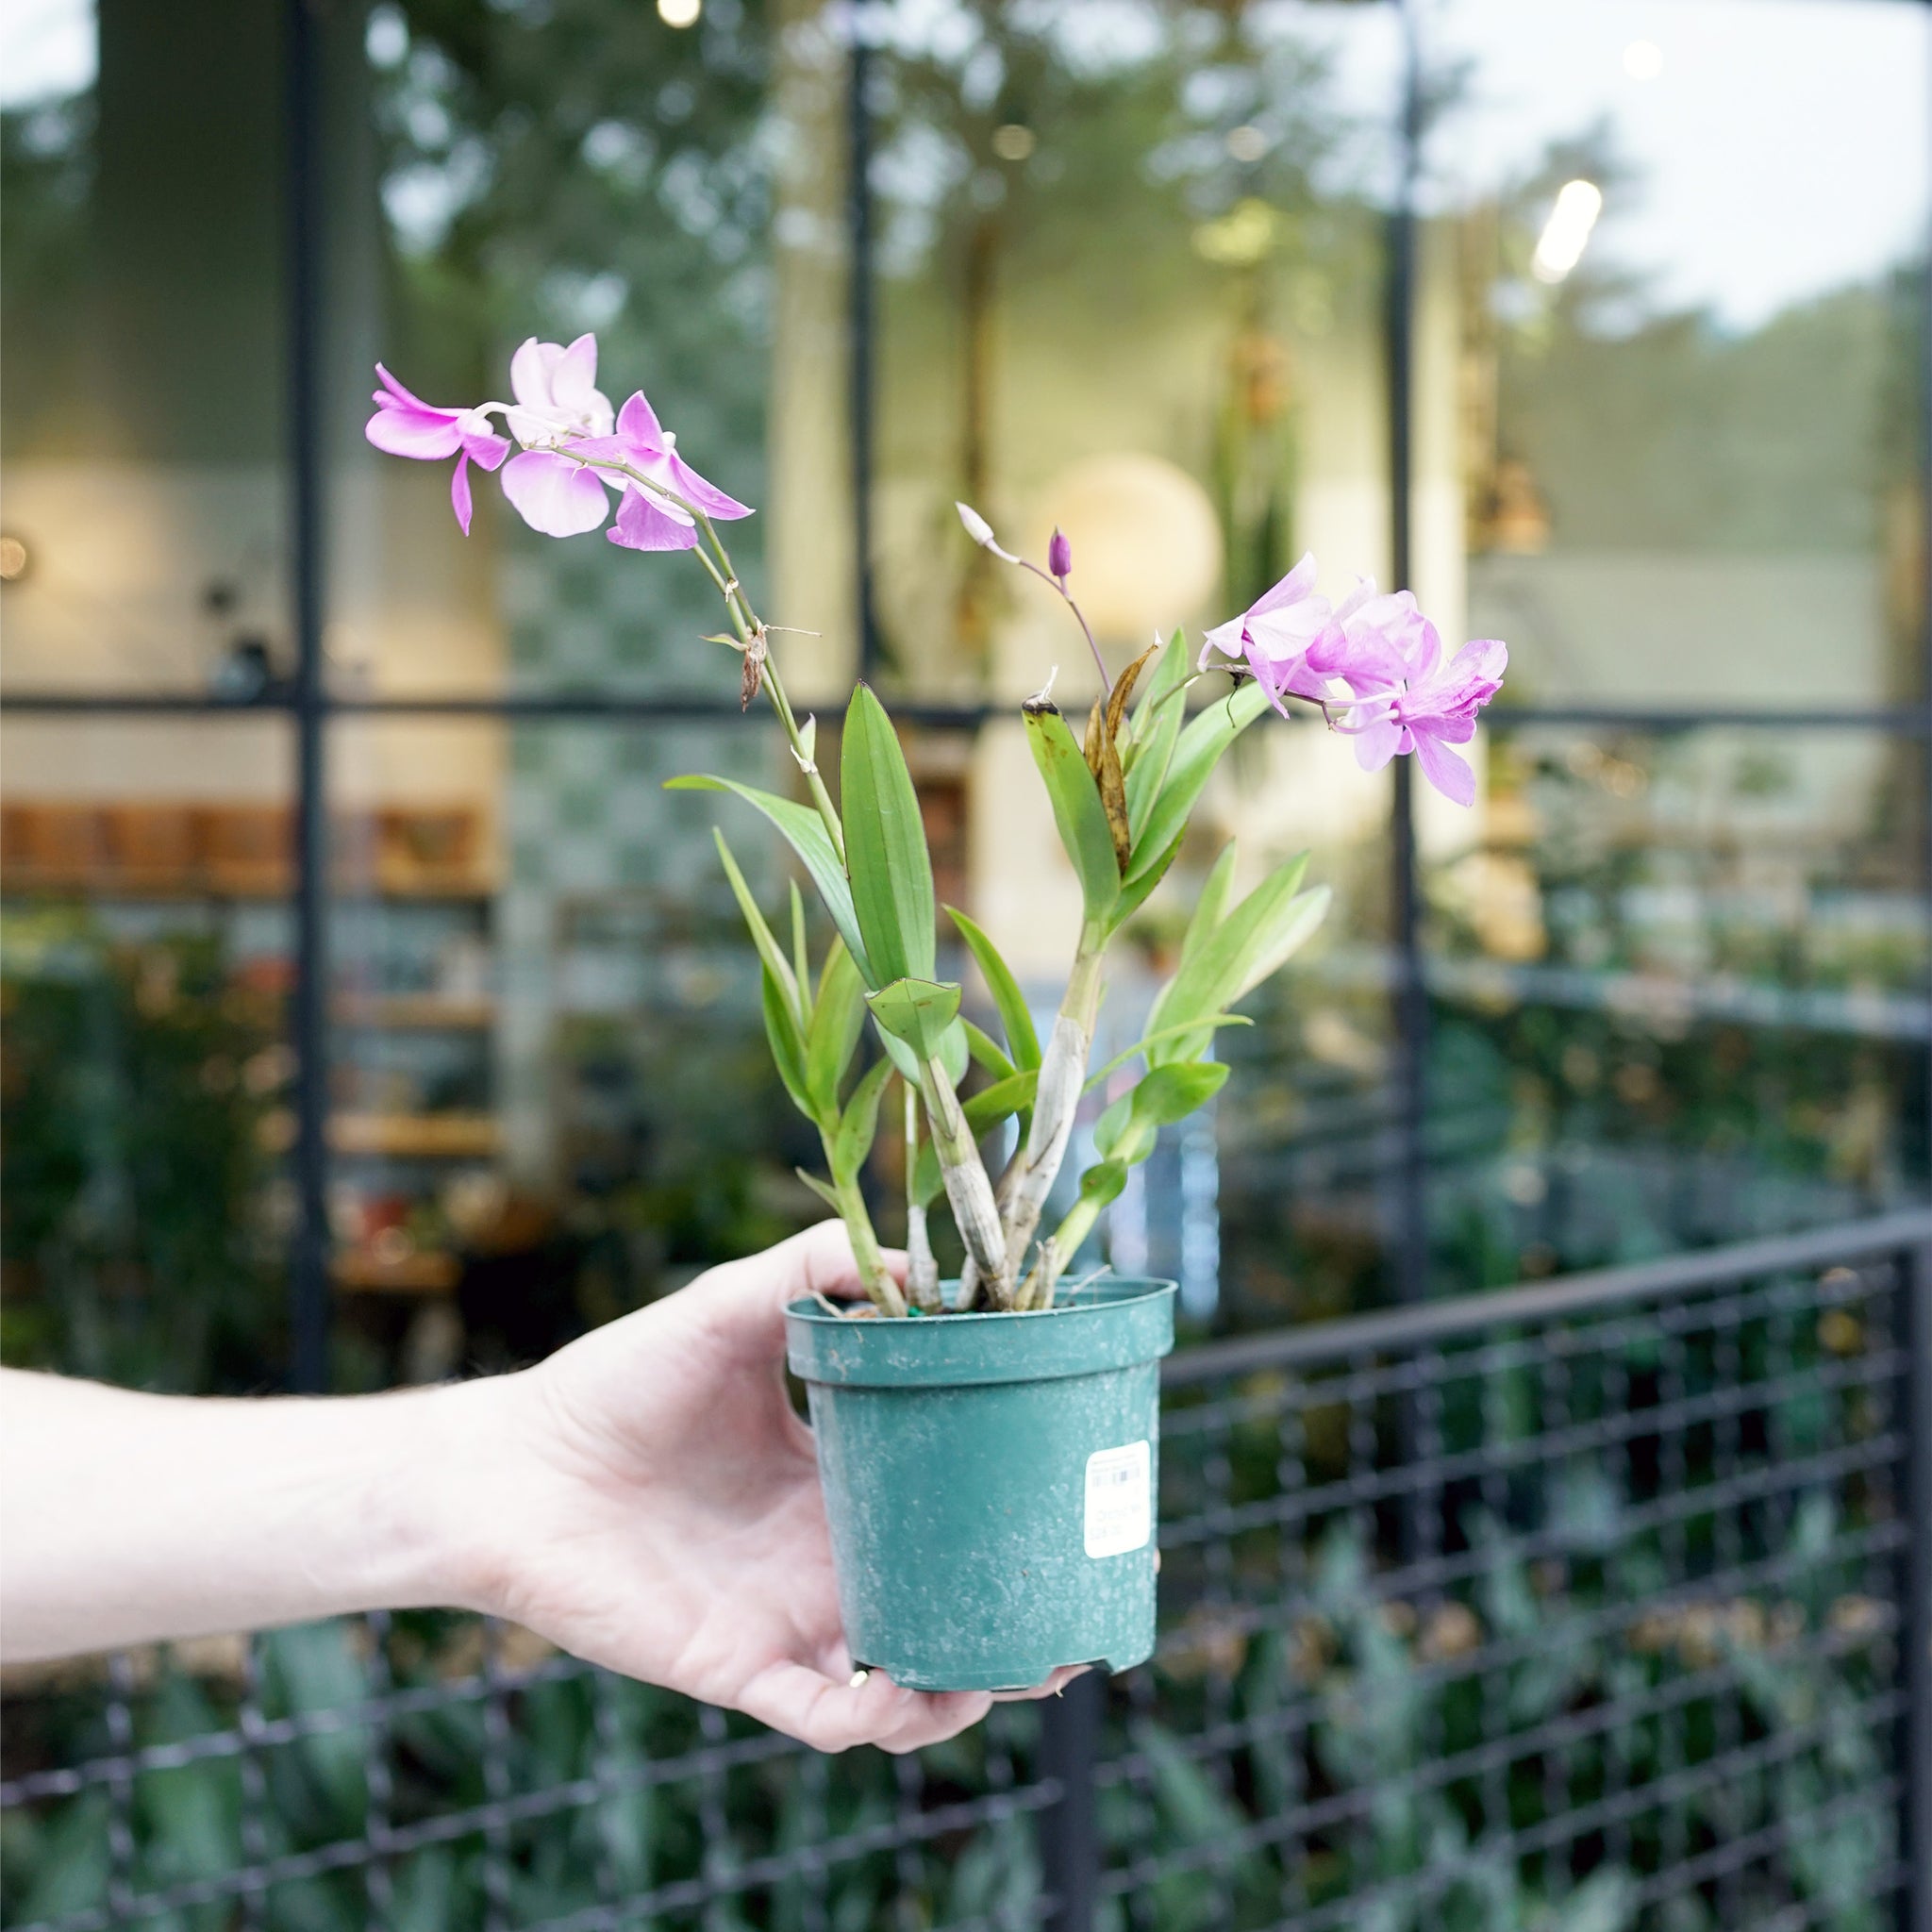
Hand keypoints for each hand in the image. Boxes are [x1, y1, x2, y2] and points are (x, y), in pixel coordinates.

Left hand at [456, 1222, 1066, 1751]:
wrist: (511, 1464)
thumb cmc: (616, 1383)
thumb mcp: (729, 1306)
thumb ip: (816, 1268)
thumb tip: (924, 1262)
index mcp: (841, 1479)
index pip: (952, 1503)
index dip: (1020, 1506)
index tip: (1091, 1490)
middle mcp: (829, 1555)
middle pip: (951, 1600)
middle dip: (1029, 1614)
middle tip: (1091, 1596)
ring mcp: (789, 1618)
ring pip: (909, 1679)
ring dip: (972, 1682)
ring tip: (1021, 1659)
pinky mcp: (738, 1667)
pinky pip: (825, 1716)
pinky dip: (874, 1719)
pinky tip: (902, 1689)